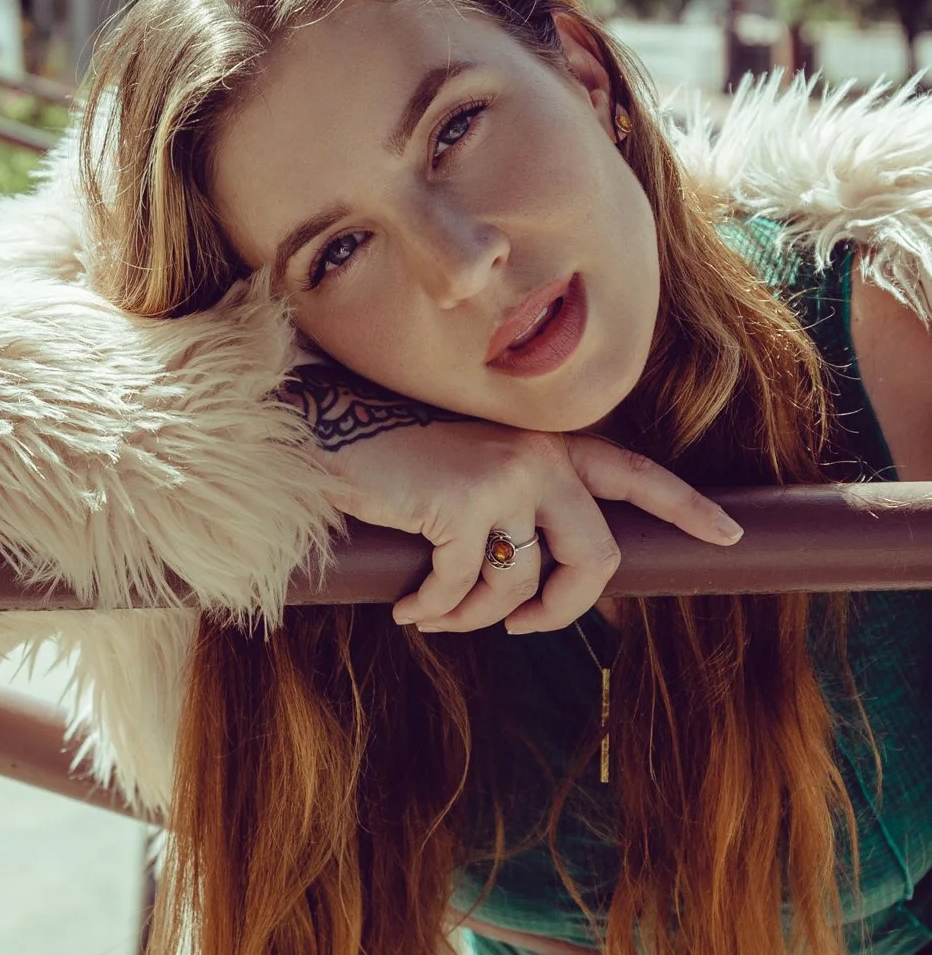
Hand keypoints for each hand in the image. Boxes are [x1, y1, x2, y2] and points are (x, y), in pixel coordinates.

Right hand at [280, 365, 742, 633]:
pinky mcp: (468, 502)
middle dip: (561, 608)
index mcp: (546, 442)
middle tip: (516, 625)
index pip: (634, 472)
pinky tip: (407, 605)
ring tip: (433, 611)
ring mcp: (507, 473)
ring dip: (474, 616)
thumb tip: (533, 590)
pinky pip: (468, 590)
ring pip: (523, 584)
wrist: (327, 433)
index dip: (685, 507)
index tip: (730, 535)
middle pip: (596, 557)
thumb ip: (515, 512)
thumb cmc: (394, 461)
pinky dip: (435, 609)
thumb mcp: (468, 476)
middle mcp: (539, 452)